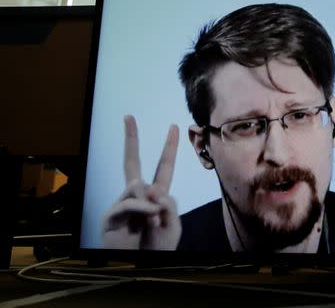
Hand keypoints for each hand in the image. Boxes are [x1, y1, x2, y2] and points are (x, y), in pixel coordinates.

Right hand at [101, 115, 181, 249]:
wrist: (142, 265)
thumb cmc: (158, 247)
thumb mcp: (173, 223)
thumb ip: (168, 202)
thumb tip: (150, 187)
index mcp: (156, 194)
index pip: (163, 166)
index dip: (169, 147)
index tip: (175, 126)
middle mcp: (137, 195)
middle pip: (132, 161)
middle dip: (131, 138)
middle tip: (128, 117)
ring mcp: (123, 203)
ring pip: (138, 187)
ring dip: (150, 205)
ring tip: (153, 224)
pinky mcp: (111, 215)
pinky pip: (129, 203)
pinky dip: (142, 210)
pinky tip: (148, 220)